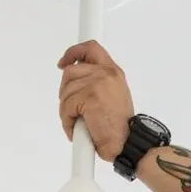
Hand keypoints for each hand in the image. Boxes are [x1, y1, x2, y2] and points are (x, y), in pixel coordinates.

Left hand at [57, 39, 133, 161]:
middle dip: (66, 91)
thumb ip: (97, 82)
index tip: (63, 62)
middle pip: (70, 71)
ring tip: (78, 122)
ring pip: (66, 91)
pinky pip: (66, 107)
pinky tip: (77, 129)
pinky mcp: (89, 97)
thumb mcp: (113, 95)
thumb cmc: (120, 126)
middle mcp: (106, 73)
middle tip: (72, 108)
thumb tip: (75, 81)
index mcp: (112, 71)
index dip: (73, 53)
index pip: (90, 49)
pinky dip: (67, 121)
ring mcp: (98, 83)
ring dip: (66, 110)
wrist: (127, 142)